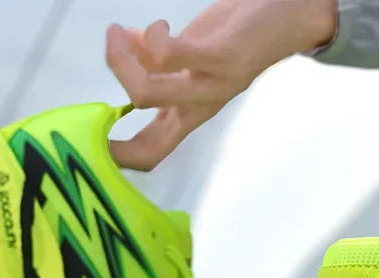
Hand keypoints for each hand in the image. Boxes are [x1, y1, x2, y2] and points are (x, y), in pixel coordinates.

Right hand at [106, 0, 336, 170]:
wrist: (288, 17)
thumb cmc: (237, 35)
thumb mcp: (192, 52)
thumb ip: (160, 57)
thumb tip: (129, 43)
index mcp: (188, 112)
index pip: (152, 153)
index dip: (120, 158)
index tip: (90, 141)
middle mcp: (199, 108)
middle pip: (149, 144)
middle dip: (110, 119)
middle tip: (107, 56)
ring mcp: (211, 87)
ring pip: (148, 94)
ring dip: (122, 59)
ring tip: (121, 31)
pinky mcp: (223, 60)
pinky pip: (172, 57)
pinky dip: (154, 38)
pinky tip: (158, 27)